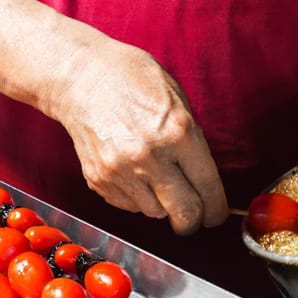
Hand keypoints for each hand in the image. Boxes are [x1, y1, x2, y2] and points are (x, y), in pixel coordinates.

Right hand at [47, 38, 227, 235]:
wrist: (81, 77)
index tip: (216, 216)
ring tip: (158, 180)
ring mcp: (121, 171)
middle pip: (184, 213)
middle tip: (195, 217)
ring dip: (163, 205)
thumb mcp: (178, 101)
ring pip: (156, 213)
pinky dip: (137, 198)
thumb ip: (193, 141)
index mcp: (178, 134)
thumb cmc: (133, 80)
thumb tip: (205, 180)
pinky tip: (135, 174)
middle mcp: (150, 157)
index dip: (217, 209)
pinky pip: (129, 205)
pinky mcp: (99, 179)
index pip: (208, 188)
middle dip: (194, 220)